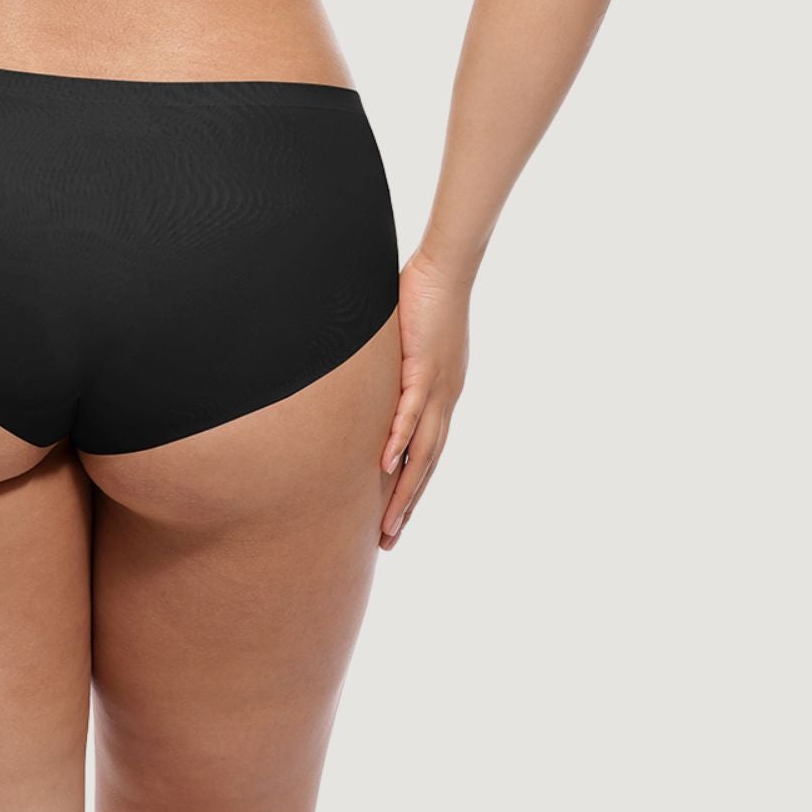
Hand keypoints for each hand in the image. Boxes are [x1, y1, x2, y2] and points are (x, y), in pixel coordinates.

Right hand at [378, 245, 470, 549]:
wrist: (446, 270)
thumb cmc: (423, 297)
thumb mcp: (404, 342)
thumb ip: (391, 365)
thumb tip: (365, 372)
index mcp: (442, 396)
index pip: (427, 454)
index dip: (412, 488)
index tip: (396, 518)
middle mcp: (445, 400)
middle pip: (427, 466)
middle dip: (407, 507)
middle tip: (388, 542)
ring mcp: (437, 388)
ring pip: (421, 452)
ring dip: (404, 491)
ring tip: (388, 525)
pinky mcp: (424, 369)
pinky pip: (410, 413)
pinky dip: (400, 442)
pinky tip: (386, 466)